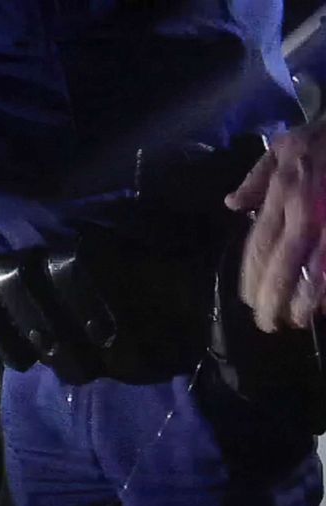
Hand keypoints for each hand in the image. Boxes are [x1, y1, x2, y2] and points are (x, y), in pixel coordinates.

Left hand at [225, 120, 325, 331]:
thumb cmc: (322, 137)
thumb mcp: (283, 147)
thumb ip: (256, 178)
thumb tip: (232, 204)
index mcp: (283, 194)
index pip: (260, 244)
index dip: (253, 276)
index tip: (249, 301)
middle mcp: (305, 209)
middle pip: (283, 261)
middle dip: (273, 296)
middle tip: (267, 323)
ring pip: (316, 266)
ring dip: (303, 298)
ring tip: (295, 320)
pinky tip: (323, 304)